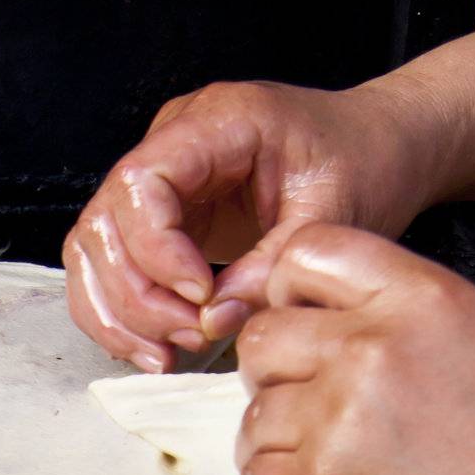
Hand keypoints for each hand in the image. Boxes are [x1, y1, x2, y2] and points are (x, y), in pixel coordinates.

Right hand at [62, 81, 434, 372]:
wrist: (381, 146)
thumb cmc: (365, 160)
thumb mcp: (336, 211)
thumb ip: (274, 265)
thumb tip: (217, 317)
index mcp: (217, 122)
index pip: (140, 181)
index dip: (157, 248)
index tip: (200, 294)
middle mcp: (173, 145)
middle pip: (104, 222)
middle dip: (136, 294)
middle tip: (186, 336)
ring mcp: (160, 182)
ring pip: (92, 250)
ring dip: (118, 311)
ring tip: (165, 352)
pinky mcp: (160, 219)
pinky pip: (109, 268)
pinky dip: (120, 313)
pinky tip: (152, 346)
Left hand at [233, 224, 474, 474]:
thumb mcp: (465, 336)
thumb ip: (384, 313)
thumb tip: (296, 320)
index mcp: (417, 298)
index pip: (304, 253)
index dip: (284, 294)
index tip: (294, 330)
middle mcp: (371, 347)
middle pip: (260, 340)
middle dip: (270, 379)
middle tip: (301, 411)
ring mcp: (339, 418)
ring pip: (251, 419)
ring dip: (268, 449)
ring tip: (313, 469)